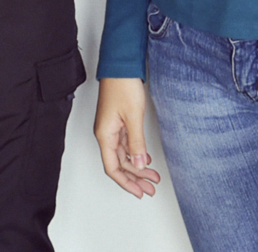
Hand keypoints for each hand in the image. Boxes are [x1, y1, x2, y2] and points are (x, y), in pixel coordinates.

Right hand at [93, 77, 161, 197]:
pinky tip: (146, 160)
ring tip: (153, 177)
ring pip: (124, 155)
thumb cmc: (123, 86)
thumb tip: (138, 164)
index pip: (112, 167)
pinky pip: (126, 145)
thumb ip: (136, 143)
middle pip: (119, 164)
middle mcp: (105, 134)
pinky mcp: (118, 121)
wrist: (121, 65)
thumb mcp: (133, 117)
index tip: (139, 192)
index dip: (125, 182)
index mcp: (104, 135)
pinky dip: (136, 154)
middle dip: (135, 178)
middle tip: (150, 188)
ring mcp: (111, 128)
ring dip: (137, 167)